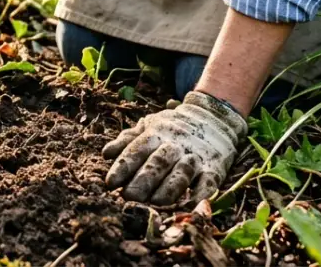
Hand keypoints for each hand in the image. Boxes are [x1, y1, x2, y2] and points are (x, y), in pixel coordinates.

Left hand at [102, 91, 246, 205]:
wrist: (213, 116)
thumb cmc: (172, 127)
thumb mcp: (149, 126)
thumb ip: (128, 140)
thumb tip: (106, 154)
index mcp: (156, 134)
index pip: (137, 150)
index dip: (123, 166)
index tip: (110, 183)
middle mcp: (175, 145)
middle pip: (158, 163)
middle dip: (143, 180)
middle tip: (129, 197)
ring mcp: (196, 156)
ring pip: (182, 173)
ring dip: (169, 188)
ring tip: (155, 202)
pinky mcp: (214, 168)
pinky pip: (208, 182)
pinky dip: (200, 193)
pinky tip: (190, 204)